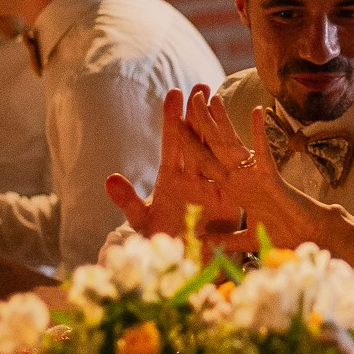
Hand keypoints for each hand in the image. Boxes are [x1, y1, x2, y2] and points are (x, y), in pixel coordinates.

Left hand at [105, 86, 245, 240]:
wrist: (186, 268)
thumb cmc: (164, 245)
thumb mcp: (143, 221)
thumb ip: (128, 200)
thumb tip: (110, 178)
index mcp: (171, 179)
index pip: (173, 143)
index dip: (173, 119)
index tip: (175, 93)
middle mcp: (193, 178)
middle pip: (197, 139)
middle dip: (199, 113)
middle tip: (202, 85)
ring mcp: (212, 187)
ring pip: (216, 151)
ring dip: (218, 126)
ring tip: (222, 100)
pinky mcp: (230, 200)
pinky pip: (234, 174)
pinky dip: (239, 154)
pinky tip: (244, 133)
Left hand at [180, 90, 318, 245]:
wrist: (308, 241)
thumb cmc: (283, 238)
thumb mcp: (245, 241)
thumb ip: (224, 241)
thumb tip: (202, 241)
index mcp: (233, 190)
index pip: (206, 162)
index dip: (191, 144)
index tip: (176, 124)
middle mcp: (241, 178)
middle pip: (215, 146)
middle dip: (201, 123)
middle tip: (190, 97)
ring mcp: (255, 175)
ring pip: (234, 143)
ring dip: (224, 120)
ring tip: (213, 97)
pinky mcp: (272, 178)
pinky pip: (263, 152)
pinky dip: (259, 133)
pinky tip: (257, 112)